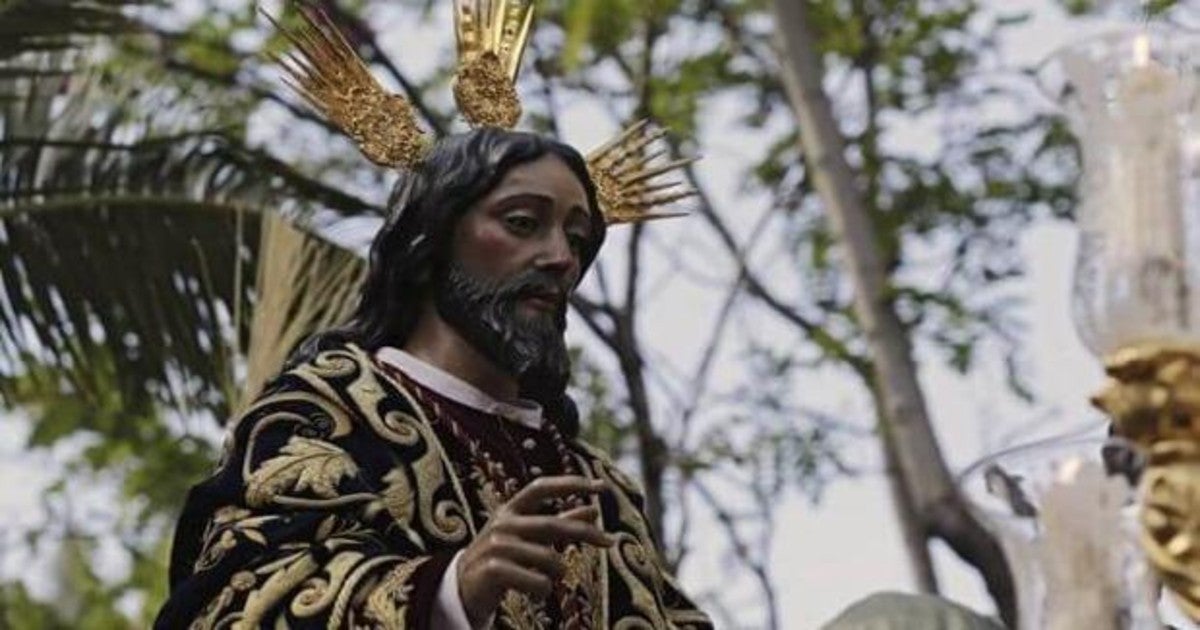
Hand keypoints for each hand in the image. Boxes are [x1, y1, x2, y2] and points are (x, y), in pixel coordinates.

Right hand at [457, 476, 611, 626]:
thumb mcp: (531, 538)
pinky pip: (537, 582)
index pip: (541, 487)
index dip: (569, 484)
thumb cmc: (505, 559)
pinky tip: (536, 593)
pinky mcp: (492, 570)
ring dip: (557, 574)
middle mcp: (502, 523)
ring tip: (547, 581)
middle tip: (609, 541)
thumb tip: (593, 511)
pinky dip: (543, 590)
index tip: (600, 486)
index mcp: (510, 509)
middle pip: (551, 524)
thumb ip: (560, 523)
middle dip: (583, 532)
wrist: (463, 589)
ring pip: (548, 560)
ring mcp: (495, 546)